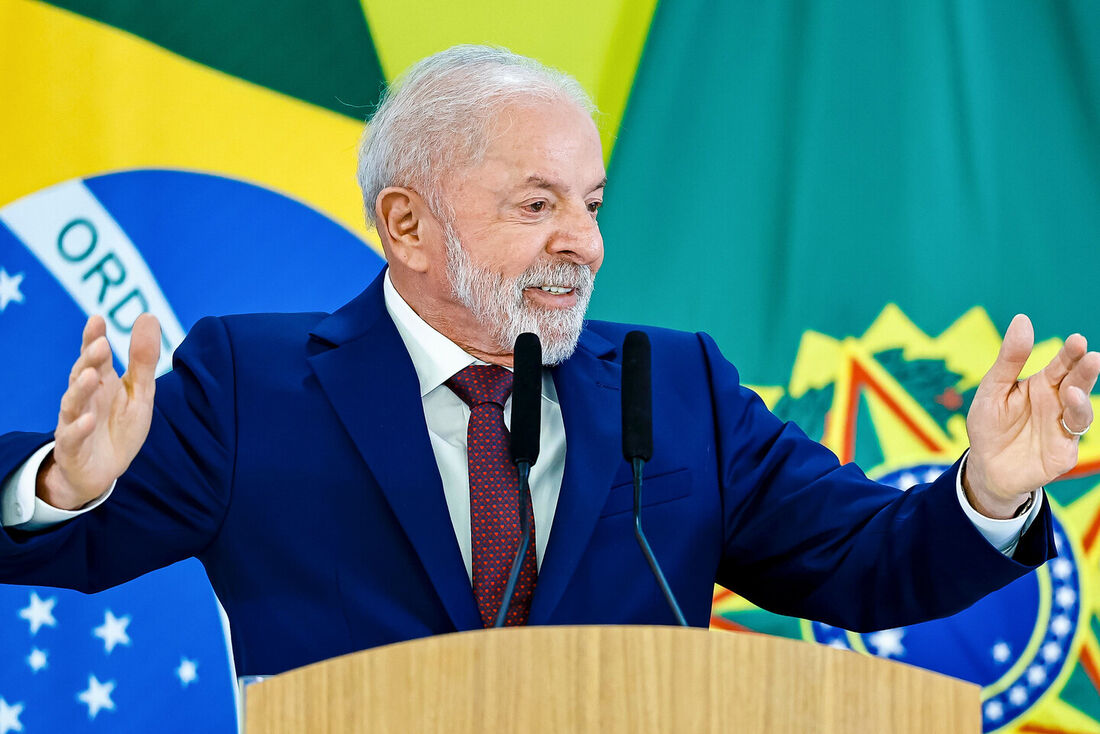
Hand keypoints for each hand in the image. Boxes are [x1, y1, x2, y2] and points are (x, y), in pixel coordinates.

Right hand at [37, 314, 160, 509]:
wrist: (103, 471)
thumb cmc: (119, 426)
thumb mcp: (139, 392)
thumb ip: (143, 359)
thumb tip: (148, 315)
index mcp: (100, 382)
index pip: (95, 356)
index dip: (94, 338)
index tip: (97, 319)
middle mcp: (84, 399)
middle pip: (81, 374)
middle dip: (90, 359)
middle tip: (101, 344)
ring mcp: (75, 422)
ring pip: (72, 403)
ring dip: (79, 389)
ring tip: (90, 374)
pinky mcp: (72, 448)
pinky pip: (72, 437)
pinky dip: (79, 428)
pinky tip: (89, 420)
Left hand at [965, 314, 1099, 517]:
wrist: (984, 466)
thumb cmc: (989, 425)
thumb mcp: (993, 389)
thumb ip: (1009, 359)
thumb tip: (1022, 319)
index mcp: (1043, 385)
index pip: (1062, 364)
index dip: (1071, 353)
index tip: (1077, 340)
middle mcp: (1058, 403)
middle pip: (1078, 383)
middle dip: (1085, 370)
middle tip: (1090, 356)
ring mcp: (1063, 426)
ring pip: (1081, 409)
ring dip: (1082, 397)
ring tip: (1074, 388)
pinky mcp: (1063, 450)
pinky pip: (1073, 435)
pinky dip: (1072, 421)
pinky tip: (1068, 408)